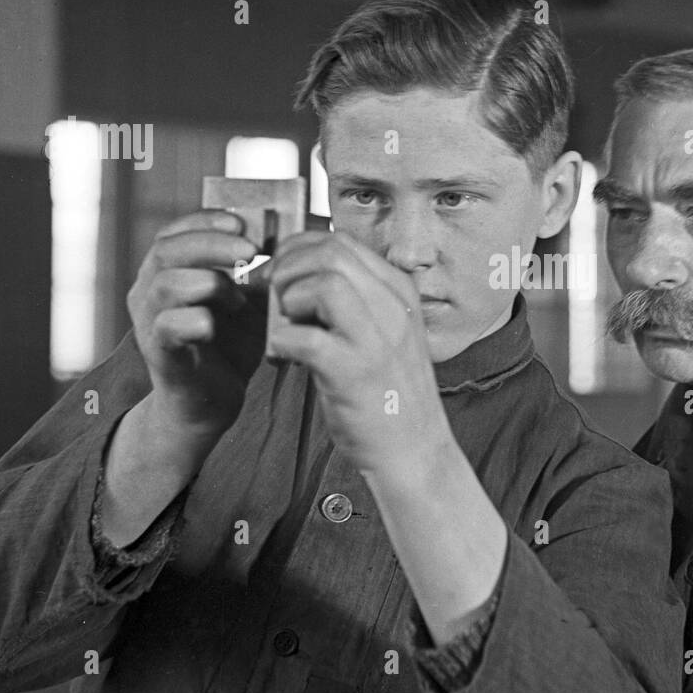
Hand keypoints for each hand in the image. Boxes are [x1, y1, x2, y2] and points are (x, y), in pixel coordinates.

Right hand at [126, 210, 268, 437]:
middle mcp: (148, 292)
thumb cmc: (230, 347)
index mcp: (166, 272)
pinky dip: (198, 320)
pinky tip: (217, 325)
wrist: (210, 405)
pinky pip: (168, 326)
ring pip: (167, 284)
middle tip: (250, 249)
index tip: (241, 222)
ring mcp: (149, 322)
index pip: (174, 232)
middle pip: (167, 250)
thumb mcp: (248, 302)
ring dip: (210, 282)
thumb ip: (256, 273)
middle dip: (212, 244)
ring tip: (239, 298)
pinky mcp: (159, 352)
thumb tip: (288, 241)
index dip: (205, 220)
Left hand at [266, 230, 449, 472]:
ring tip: (289, 329)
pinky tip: (287, 358)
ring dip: (289, 302)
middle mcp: (393, 308)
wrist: (414, 451)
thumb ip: (352, 299)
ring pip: (321, 283)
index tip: (281, 275)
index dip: (297, 250)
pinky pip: (304, 335)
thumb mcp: (381, 332)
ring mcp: (377, 339)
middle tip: (278, 302)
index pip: (340, 241)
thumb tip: (297, 271)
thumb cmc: (387, 393)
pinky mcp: (354, 372)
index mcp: (398, 292)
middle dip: (288, 270)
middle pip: (329, 252)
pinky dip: (282, 342)